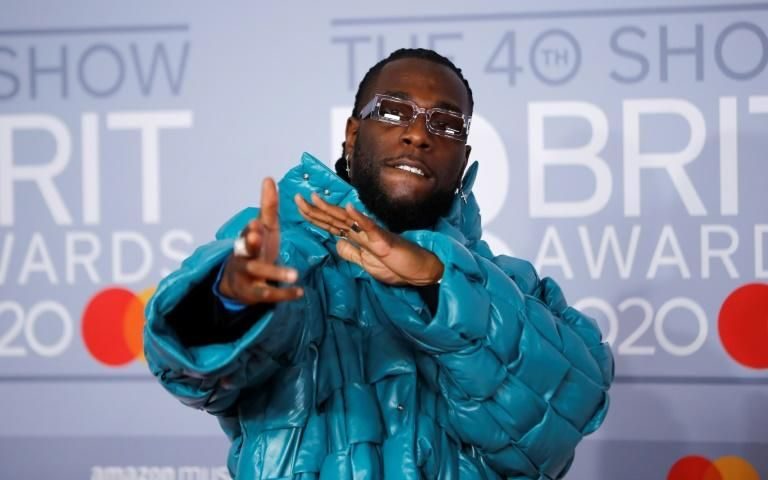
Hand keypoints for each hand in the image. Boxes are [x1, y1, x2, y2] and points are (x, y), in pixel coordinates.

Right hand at [219, 178, 303, 303]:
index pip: (248, 231)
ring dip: (275, 273)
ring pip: (258, 274)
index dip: (251, 229)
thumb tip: (269, 178)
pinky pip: (268, 295)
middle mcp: (244, 256)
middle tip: (256, 236)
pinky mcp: (254, 293)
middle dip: (250, 244)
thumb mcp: (264, 228)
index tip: (255, 223)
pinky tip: (300, 292)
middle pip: (245, 250)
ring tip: (294, 275)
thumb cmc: (256, 250)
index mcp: (248, 238)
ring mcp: (247, 276)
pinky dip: (284, 294)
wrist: (237, 283)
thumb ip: (267, 206)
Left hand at [294, 192, 443, 285]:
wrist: (421, 270)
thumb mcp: (367, 264)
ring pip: (348, 219)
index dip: (314, 216)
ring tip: (315, 198)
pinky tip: (349, 208)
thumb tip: (336, 243)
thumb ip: (352, 253)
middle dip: (314, 209)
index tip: (299, 206)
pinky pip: (370, 227)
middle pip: (334, 218)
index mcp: (358, 237)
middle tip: (296, 198)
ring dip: (331, 209)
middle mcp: (362, 232)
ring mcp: (373, 234)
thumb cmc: (397, 266)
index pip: (331, 224)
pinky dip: (359, 218)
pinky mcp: (384, 240)